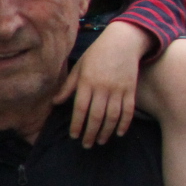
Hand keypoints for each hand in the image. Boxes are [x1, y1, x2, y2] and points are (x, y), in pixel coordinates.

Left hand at [56, 20, 151, 146]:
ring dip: (106, 132)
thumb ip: (68, 86)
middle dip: (90, 133)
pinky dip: (124, 123)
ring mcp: (118, 89)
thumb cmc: (97, 54)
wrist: (123, 41)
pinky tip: (119, 133)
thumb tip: (55, 103)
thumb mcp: (79, 67)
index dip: (77, 125)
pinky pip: (128, 110)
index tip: (74, 136)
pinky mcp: (131, 89)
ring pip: (112, 116)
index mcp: (87, 82)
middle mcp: (103, 87)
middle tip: (87, 145)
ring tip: (101, 141)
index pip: (80, 109)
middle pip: (96, 116)